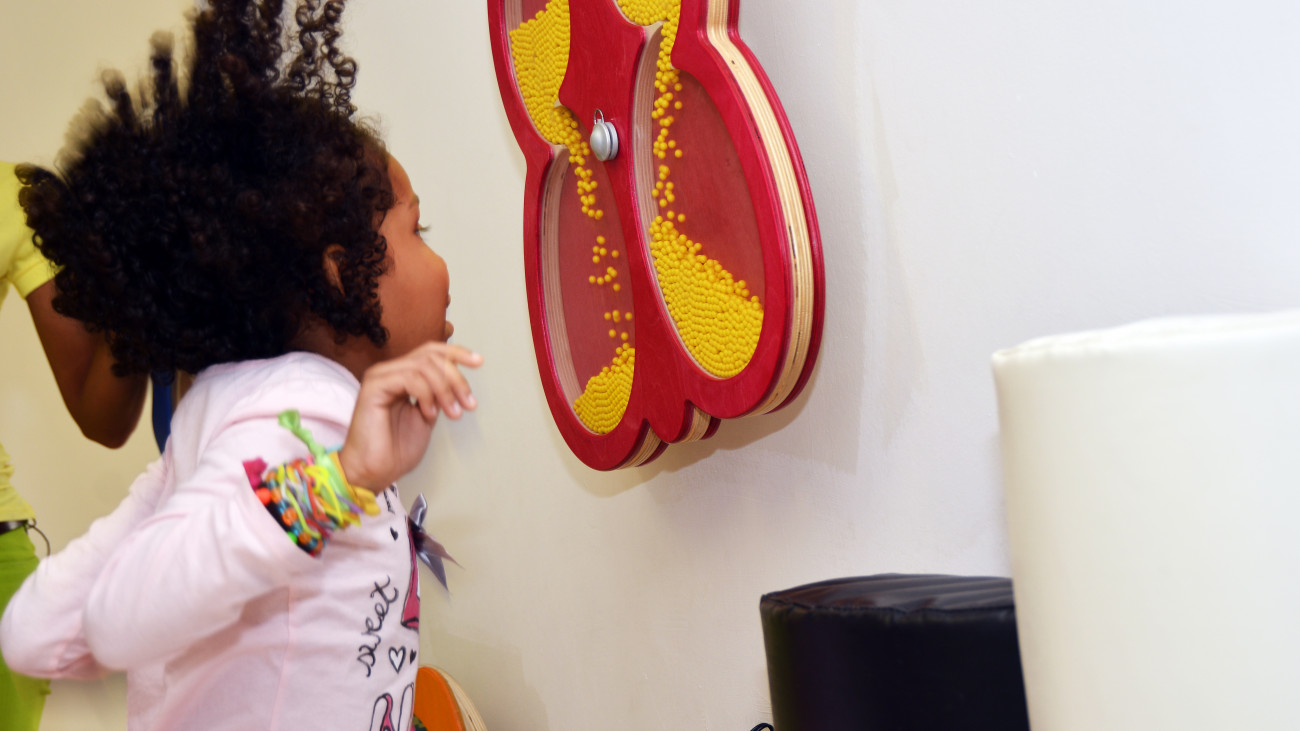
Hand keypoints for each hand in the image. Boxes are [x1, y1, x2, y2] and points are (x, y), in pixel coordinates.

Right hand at [337, 342, 482, 490]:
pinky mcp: (374, 386)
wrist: (375, 471)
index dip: (457, 353)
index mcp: (401, 375)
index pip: (431, 351)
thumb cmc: (396, 449)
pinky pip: (410, 378)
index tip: (479, 362)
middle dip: (456, 378)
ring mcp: (380, 377)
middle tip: (468, 403)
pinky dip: (427, 394)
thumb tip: (458, 381)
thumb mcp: (428, 415)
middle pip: (431, 356)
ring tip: (452, 413)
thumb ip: (439, 395)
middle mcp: (390, 371)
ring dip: (445, 390)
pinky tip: (429, 413)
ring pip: (423, 365)